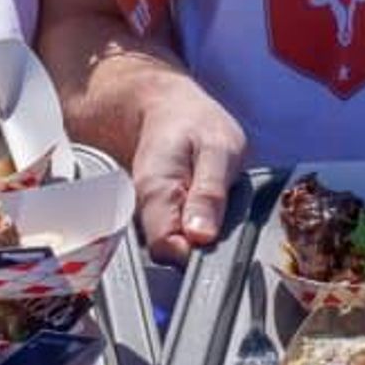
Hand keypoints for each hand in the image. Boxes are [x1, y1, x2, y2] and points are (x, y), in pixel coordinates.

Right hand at [130, 83, 246, 262]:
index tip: (219, 233)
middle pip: (171, 255)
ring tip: (214, 201)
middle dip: (203, 246)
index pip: (167, 250)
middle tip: (222, 209)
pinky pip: (177, 239)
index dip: (198, 252)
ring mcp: (147, 218)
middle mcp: (142, 212)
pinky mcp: (156, 220)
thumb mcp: (217, 149)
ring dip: (202, 237)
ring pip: (175, 248)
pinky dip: (196, 230)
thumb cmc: (193, 122)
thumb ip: (209, 193)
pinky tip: (204, 206)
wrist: (166, 109)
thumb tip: (202, 236)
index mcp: (154, 194)